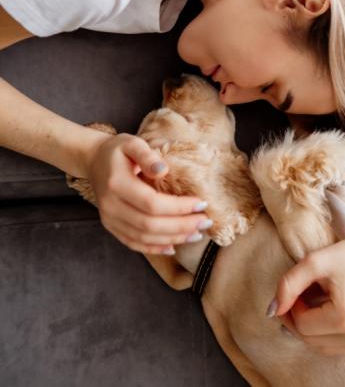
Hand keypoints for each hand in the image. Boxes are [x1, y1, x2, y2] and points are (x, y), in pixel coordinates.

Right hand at [85, 132, 210, 254]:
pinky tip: (173, 247)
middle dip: (181, 226)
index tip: (202, 203)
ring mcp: (109, 219)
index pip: (151, 203)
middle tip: (205, 222)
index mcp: (116, 183)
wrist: (94, 160)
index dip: (178, 207)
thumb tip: (163, 170)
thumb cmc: (117, 150)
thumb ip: (147, 155)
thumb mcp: (132, 143)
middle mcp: (110, 205)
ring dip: (172, 238)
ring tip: (196, 234)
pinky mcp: (111, 226)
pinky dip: (154, 247)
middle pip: (149, 224)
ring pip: (143, 237)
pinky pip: (133, 243)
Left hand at [268, 230, 344, 355]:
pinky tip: (333, 312)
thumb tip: (271, 312)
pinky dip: (333, 333)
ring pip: (327, 348)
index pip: (303, 326)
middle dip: (300, 321)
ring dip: (315, 330)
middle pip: (313, 342)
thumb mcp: (313, 263)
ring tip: (317, 303)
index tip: (296, 291)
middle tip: (299, 299)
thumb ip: (287, 286)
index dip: (292, 308)